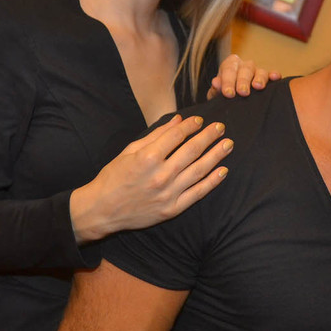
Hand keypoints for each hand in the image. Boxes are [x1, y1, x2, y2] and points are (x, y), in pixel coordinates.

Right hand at [69, 115, 232, 242]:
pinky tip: (223, 171)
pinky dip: (212, 182)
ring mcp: (168, 194)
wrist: (102, 210)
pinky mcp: (172, 209)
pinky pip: (197, 193)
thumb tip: (178, 120)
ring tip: (228, 144)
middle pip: (192, 151)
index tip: (200, 120)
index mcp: (147, 158)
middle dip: (209, 136)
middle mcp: (160, 175)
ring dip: (216, 156)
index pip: (176, 136)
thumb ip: (156, 136)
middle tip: (221, 127)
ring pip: (199, 171)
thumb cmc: (113, 177)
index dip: (191, 125)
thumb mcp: (129, 151)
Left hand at [207, 54, 281, 98]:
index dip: (228, 81)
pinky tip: (275, 77)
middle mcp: (244, 65)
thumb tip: (216, 83)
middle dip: (243, 81)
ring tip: (258, 86)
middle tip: (242, 92)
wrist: (232, 100)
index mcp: (230, 65)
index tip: (228, 93)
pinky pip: (272, 75)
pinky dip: (274, 75)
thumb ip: (215, 89)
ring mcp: (257, 71)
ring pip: (260, 71)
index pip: (228, 69)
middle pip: (245, 69)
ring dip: (259, 78)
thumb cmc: (225, 95)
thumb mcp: (217, 93)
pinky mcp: (268, 79)